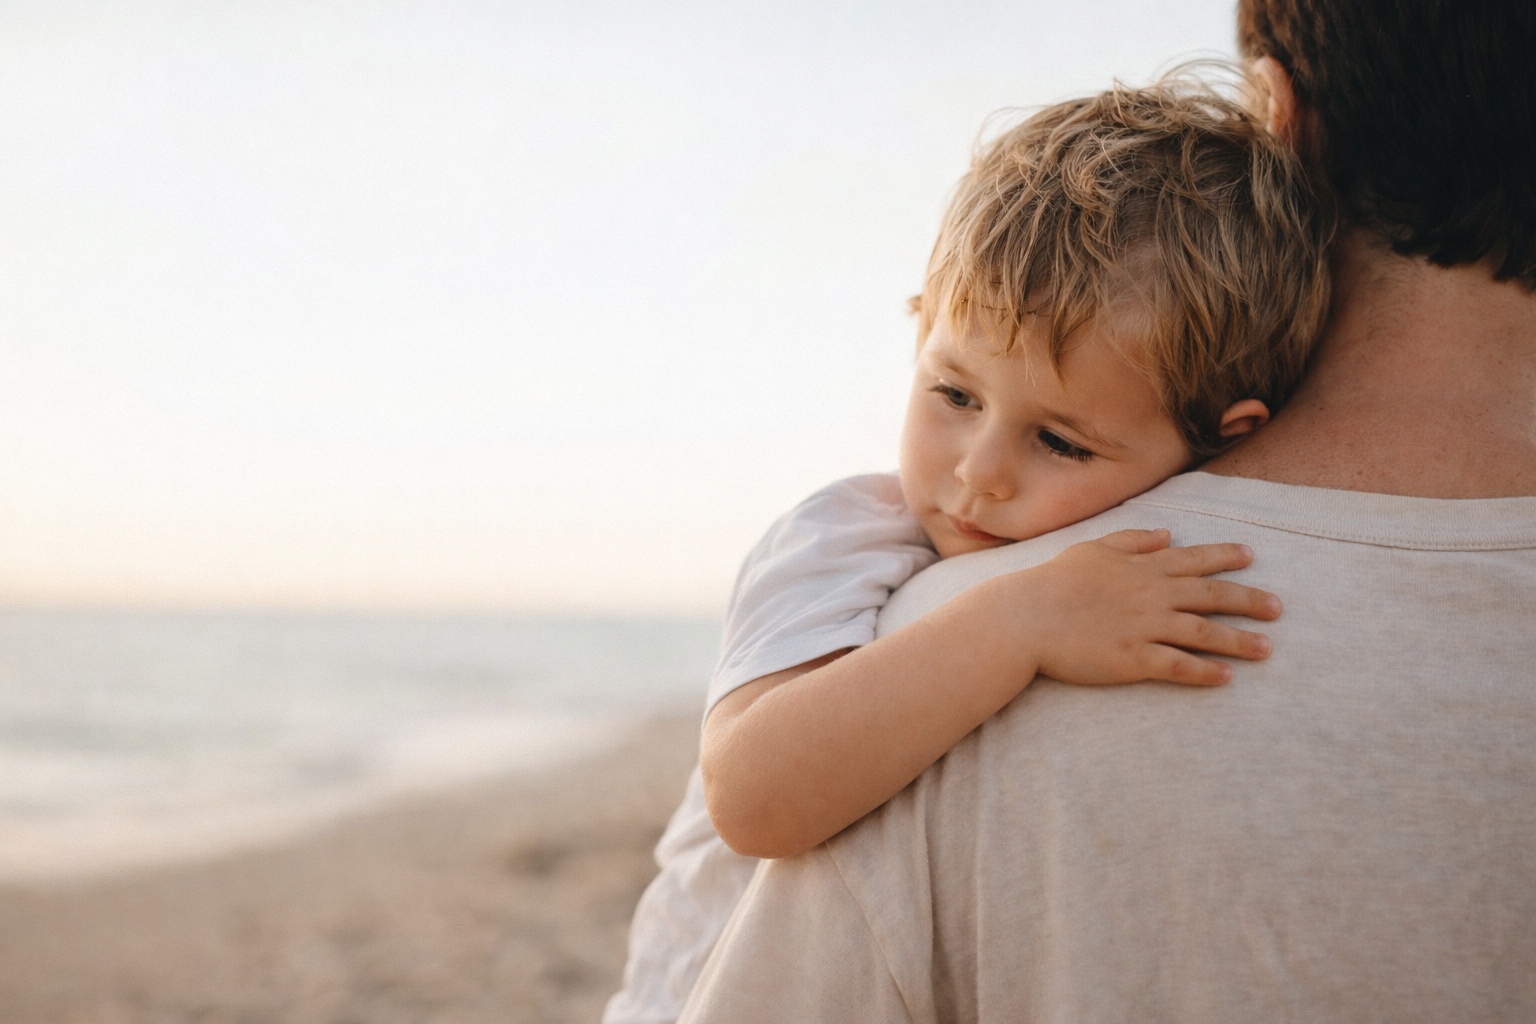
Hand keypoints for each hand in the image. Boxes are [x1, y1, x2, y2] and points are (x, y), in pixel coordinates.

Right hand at [999, 528, 1280, 686]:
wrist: (1025, 617)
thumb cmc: (1052, 582)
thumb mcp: (1092, 549)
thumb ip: (1132, 540)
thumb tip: (1167, 534)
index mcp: (1142, 567)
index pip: (1194, 558)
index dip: (1225, 557)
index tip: (1251, 557)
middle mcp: (1152, 595)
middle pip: (1212, 596)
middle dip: (1249, 600)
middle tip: (1279, 608)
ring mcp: (1145, 627)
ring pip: (1204, 633)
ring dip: (1239, 641)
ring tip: (1267, 649)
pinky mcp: (1134, 659)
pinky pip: (1179, 666)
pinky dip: (1205, 672)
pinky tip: (1226, 679)